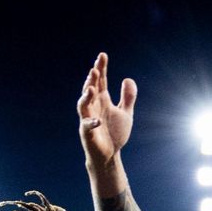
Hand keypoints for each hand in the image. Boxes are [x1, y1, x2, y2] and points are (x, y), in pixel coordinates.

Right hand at [78, 52, 137, 168]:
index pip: (101, 81)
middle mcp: (93, 107)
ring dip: (86, 96)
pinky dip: (91, 123)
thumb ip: (127, 97)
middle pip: (90, 89)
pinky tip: (98, 121)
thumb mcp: (125, 113)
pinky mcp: (87, 133)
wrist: (110, 154)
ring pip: (83, 105)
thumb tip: (128, 78)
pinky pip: (87, 126)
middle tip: (94, 69)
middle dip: (91, 79)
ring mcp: (88, 119)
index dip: (101, 68)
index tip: (102, 55)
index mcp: (102, 100)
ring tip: (91, 88)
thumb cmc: (115, 133)